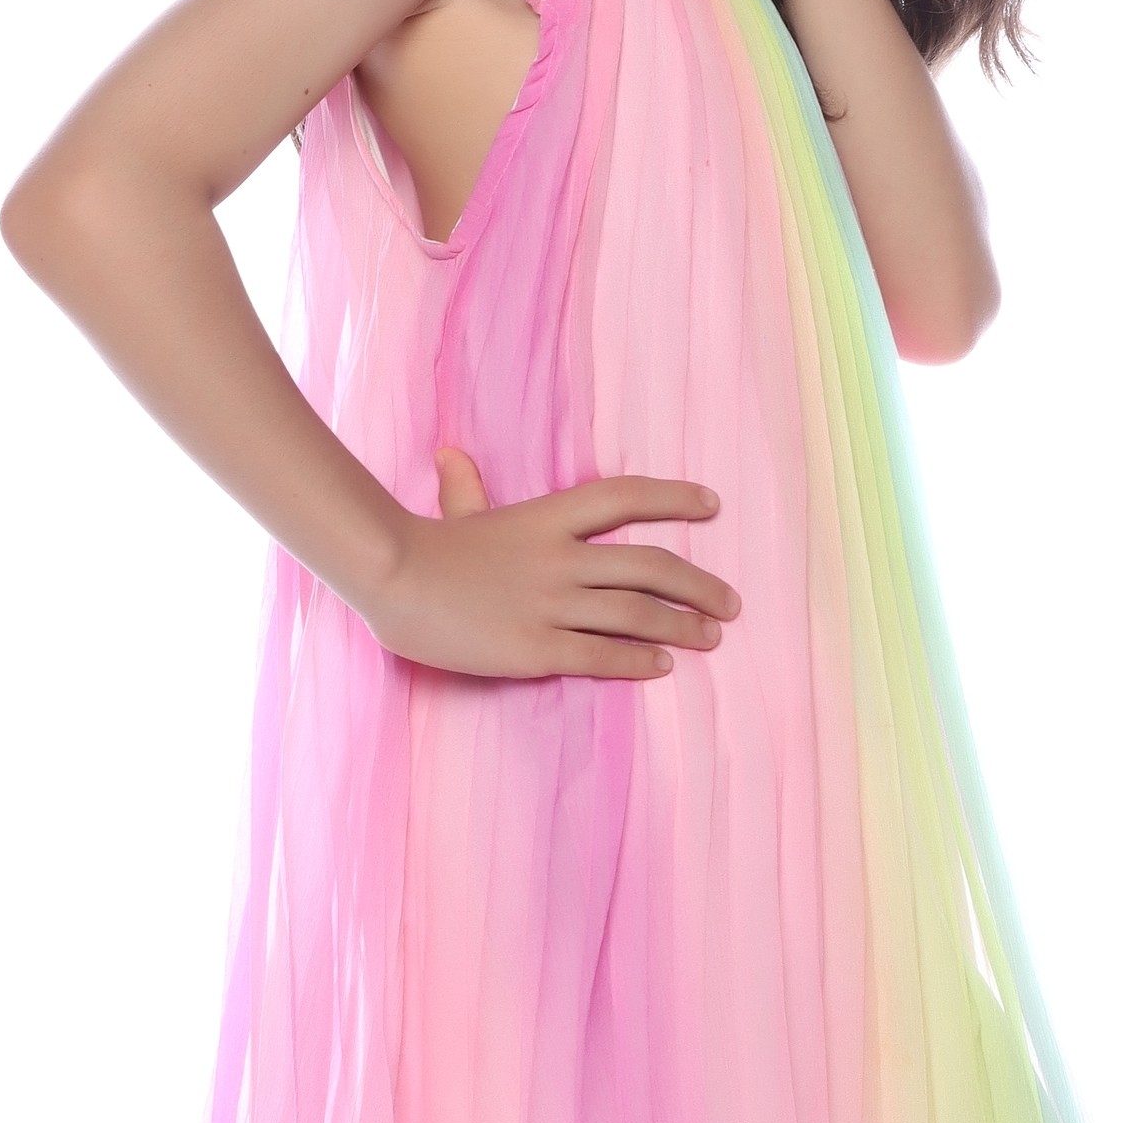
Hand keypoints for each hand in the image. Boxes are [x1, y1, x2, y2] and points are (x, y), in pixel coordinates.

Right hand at [365, 450, 740, 680]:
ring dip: (681, 626)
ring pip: (636, 614)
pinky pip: (602, 655)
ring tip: (710, 638)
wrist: (392, 580)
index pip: (625, 498)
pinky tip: (663, 666)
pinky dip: (638, 661)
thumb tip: (451, 456)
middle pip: (649, 566)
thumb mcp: (456, 512)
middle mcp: (560, 558)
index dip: (673, 498)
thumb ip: (466, 488)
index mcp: (546, 518)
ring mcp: (550, 605)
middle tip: (729, 604)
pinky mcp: (535, 649)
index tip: (712, 505)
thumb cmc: (423, 548)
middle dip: (698, 585)